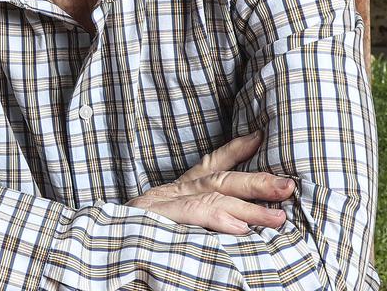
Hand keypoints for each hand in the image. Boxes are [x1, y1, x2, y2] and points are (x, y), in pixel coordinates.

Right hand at [126, 130, 294, 233]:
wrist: (98, 250)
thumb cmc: (132, 244)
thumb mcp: (169, 227)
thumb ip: (198, 220)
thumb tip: (239, 225)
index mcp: (174, 193)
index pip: (207, 167)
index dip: (234, 151)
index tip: (258, 137)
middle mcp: (169, 193)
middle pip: (218, 180)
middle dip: (256, 181)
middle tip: (288, 185)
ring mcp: (160, 205)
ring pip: (211, 196)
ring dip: (248, 207)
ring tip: (277, 217)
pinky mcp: (152, 219)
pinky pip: (190, 214)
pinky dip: (216, 218)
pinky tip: (239, 227)